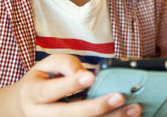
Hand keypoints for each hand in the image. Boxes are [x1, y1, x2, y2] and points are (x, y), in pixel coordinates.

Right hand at [0, 54, 141, 116]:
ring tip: (134, 109)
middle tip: (120, 96)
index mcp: (34, 95)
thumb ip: (65, 64)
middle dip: (98, 107)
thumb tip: (85, 73)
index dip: (71, 84)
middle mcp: (42, 115)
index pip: (50, 90)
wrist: (24, 107)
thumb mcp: (47, 65)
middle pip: (71, 115)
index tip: (90, 77)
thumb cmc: (42, 80)